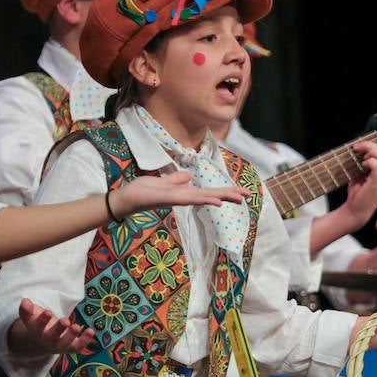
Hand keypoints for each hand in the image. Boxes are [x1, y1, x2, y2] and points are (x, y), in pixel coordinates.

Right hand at [8, 298, 96, 356]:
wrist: (40, 343)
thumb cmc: (37, 324)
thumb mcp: (30, 316)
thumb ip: (27, 309)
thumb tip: (25, 301)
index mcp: (36, 330)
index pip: (37, 326)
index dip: (42, 320)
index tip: (48, 312)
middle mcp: (47, 339)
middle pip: (52, 336)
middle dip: (58, 328)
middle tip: (65, 321)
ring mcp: (59, 344)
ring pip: (65, 343)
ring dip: (71, 335)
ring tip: (77, 326)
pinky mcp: (69, 347)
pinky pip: (77, 346)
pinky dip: (85, 340)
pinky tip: (91, 330)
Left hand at [114, 171, 246, 215]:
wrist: (127, 197)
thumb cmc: (143, 190)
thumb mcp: (163, 181)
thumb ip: (177, 179)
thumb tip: (188, 176)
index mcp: (186, 192)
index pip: (209, 191)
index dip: (225, 191)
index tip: (241, 192)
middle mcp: (186, 197)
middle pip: (213, 195)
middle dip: (230, 195)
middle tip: (248, 195)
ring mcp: (180, 199)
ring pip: (206, 197)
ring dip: (222, 197)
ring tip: (238, 197)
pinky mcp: (172, 198)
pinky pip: (191, 198)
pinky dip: (205, 199)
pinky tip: (216, 201)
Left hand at [336, 142, 376, 229]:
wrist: (356, 210)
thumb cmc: (360, 192)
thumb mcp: (366, 173)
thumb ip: (369, 161)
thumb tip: (363, 147)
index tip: (364, 148)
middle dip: (372, 145)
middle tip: (359, 151)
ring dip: (369, 153)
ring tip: (362, 161)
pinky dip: (369, 162)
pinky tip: (363, 166)